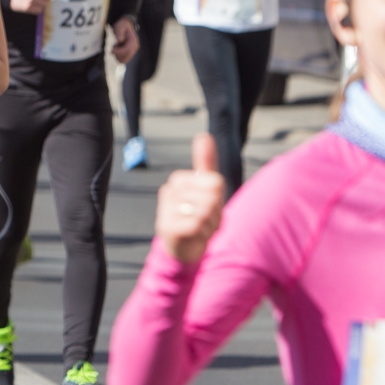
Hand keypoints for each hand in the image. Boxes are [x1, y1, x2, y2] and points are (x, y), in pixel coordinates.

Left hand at [110, 16, 138, 63]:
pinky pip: (123, 60)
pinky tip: (117, 49)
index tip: (111, 50)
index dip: (118, 52)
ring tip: (116, 47)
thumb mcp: (119, 26)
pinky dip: (118, 56)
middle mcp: (135, 47)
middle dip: (117, 54)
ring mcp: (133, 51)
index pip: (127, 50)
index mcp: (133, 40)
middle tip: (113, 47)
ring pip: (124, 60)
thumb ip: (119, 33)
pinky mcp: (129, 53)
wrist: (125, 26)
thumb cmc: (121, 26)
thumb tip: (120, 40)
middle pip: (126, 57)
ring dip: (117, 55)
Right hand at [155, 134, 225, 264]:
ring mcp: (165, 209)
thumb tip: (204, 135)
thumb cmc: (196, 216)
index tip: (208, 207)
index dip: (218, 199)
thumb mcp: (206, 190)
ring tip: (199, 229)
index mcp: (178, 179)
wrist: (182, 249)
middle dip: (215, 214)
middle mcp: (169, 191)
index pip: (215, 183)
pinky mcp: (166, 227)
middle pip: (211, 197)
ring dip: (209, 225)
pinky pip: (197, 224)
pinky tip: (194, 237)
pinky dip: (202, 234)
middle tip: (204, 221)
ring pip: (204, 211)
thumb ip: (205, 162)